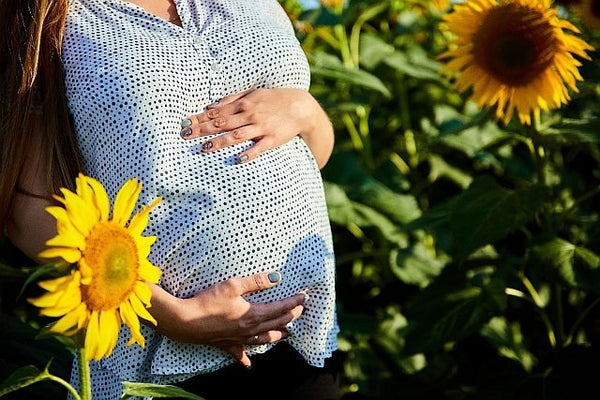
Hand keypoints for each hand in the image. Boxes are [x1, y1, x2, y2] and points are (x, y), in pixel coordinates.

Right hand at [148, 271, 304, 366]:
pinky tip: (249, 363)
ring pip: (263, 340)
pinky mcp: (224, 344)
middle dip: (290, 317)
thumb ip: (256, 282)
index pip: (279, 309)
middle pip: (275, 324)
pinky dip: (246, 358)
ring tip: (286, 334)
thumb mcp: (232, 285)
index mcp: (253, 315)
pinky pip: (239, 354)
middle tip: (300, 311)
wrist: (184, 321)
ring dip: (276, 336)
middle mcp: (249, 330)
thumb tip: (277, 277)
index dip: (293, 302)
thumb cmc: (207, 301)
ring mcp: (237, 339)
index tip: (304, 297)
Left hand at [179, 88, 333, 167]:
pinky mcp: (272, 139)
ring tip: (204, 148)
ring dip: (220, 141)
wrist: (300, 106)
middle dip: (202, 129)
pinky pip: (259, 147)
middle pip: (222, 123)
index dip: (199, 118)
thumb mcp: (252, 93)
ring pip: (236, 135)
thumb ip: (231, 99)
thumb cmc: (273, 100)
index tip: (184, 123)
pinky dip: (249, 153)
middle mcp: (250, 115)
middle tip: (185, 135)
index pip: (216, 112)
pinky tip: (238, 159)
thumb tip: (211, 106)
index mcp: (243, 103)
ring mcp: (261, 127)